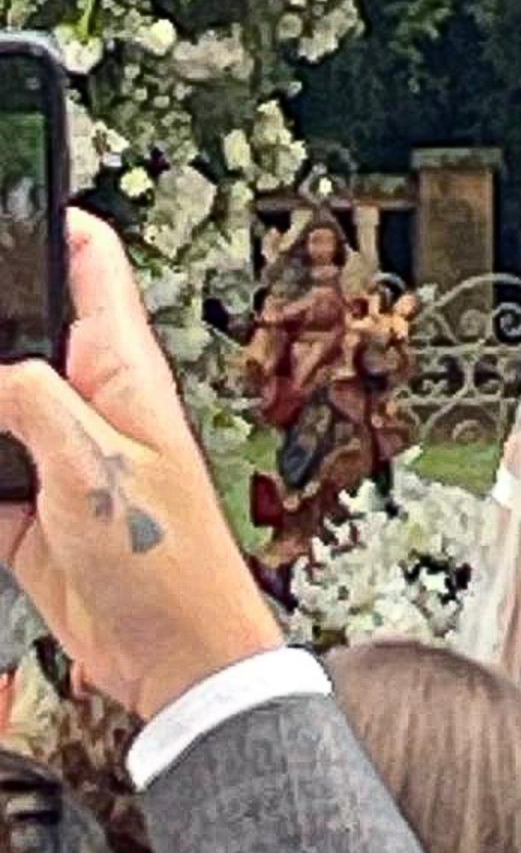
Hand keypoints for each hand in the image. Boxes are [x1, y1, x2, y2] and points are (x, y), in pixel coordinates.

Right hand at [0, 210, 280, 722]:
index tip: (6, 194)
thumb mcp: (94, 466)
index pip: (88, 261)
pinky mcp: (31, 508)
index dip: (49, 218)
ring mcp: (56, 452)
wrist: (173, 658)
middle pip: (21, 327)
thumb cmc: (170, 561)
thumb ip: (32, 402)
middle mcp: (88, 399)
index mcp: (122, 367)